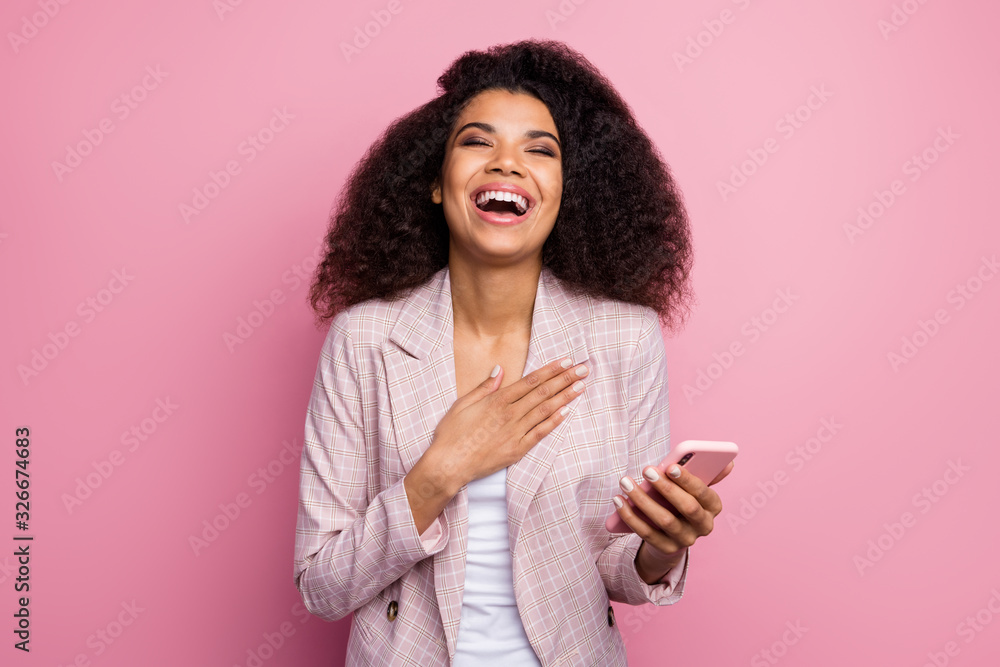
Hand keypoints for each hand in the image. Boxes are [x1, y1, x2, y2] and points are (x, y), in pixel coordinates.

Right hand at [427, 357, 587, 489]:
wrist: (448, 465)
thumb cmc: (451, 434)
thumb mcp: (463, 404)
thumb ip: (485, 387)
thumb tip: (500, 369)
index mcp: (497, 401)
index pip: (530, 381)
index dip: (550, 370)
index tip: (566, 361)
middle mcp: (510, 414)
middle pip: (543, 393)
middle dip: (565, 379)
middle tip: (583, 369)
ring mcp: (515, 432)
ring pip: (545, 410)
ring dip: (565, 397)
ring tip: (581, 386)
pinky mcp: (517, 449)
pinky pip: (540, 433)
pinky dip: (554, 421)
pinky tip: (567, 411)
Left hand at [612, 461, 734, 581]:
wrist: (672, 534)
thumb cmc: (681, 500)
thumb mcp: (694, 488)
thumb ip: (707, 474)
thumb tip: (728, 462)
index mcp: (713, 507)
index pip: (704, 494)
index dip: (688, 480)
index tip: (670, 466)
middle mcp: (703, 526)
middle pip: (687, 507)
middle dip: (666, 488)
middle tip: (646, 470)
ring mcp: (685, 540)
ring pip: (664, 520)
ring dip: (643, 500)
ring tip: (626, 482)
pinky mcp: (666, 549)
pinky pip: (646, 533)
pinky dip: (630, 516)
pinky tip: (619, 501)